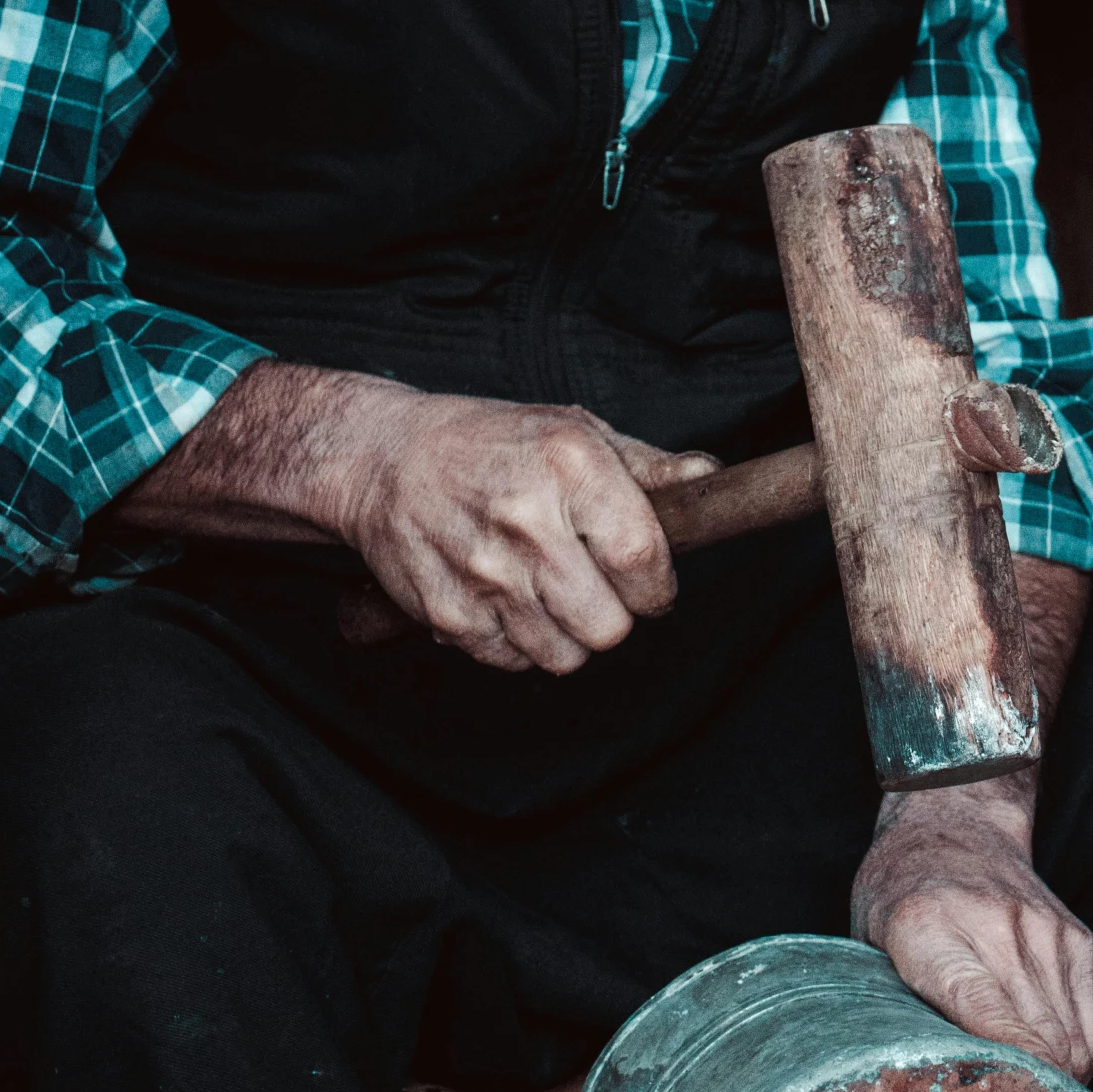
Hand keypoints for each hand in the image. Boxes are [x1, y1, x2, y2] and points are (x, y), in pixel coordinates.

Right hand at [114, 364, 716, 675]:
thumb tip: (711, 480)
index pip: (644, 562)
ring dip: (565, 634)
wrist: (381, 457)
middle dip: (613, 616)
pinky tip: (504, 597)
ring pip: (562, 655)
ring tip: (546, 591)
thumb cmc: (489, 442)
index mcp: (570, 465)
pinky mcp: (446, 610)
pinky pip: (511, 660)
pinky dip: (516, 641)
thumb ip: (646, 466)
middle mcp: (527, 518)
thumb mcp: (573, 431)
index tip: (649, 584)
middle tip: (594, 588)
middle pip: (609, 627)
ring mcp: (483, 570)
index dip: (657, 588)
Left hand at [851, 779, 1092, 1082]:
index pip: (986, 1015)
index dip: (1011, 1074)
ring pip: (1075, 1045)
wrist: (952, 823)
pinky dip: (1080, 1060)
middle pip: (1039, 1042)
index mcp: (928, 932)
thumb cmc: (898, 897)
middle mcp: (995, 928)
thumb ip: (894, 1013)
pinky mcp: (1077, 939)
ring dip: (1059, 1085)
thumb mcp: (868, 949)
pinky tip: (1048, 1068)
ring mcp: (1045, 931)